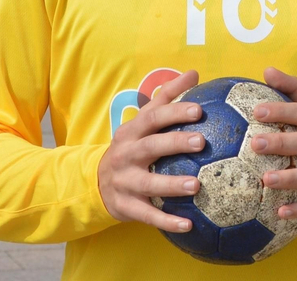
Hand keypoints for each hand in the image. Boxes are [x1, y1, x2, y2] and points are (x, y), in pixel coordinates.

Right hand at [96, 69, 204, 231]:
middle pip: (150, 147)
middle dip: (174, 143)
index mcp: (132, 132)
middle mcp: (126, 155)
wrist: (95, 182)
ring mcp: (124, 181)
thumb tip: (193, 72)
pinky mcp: (126, 206)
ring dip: (172, 185)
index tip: (198, 110)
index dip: (174, 112)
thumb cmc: (131, 146)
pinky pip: (148, 215)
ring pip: (149, 183)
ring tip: (196, 185)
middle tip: (201, 142)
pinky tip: (188, 225)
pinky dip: (167, 221)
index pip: (153, 118)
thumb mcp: (141, 121)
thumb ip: (166, 97)